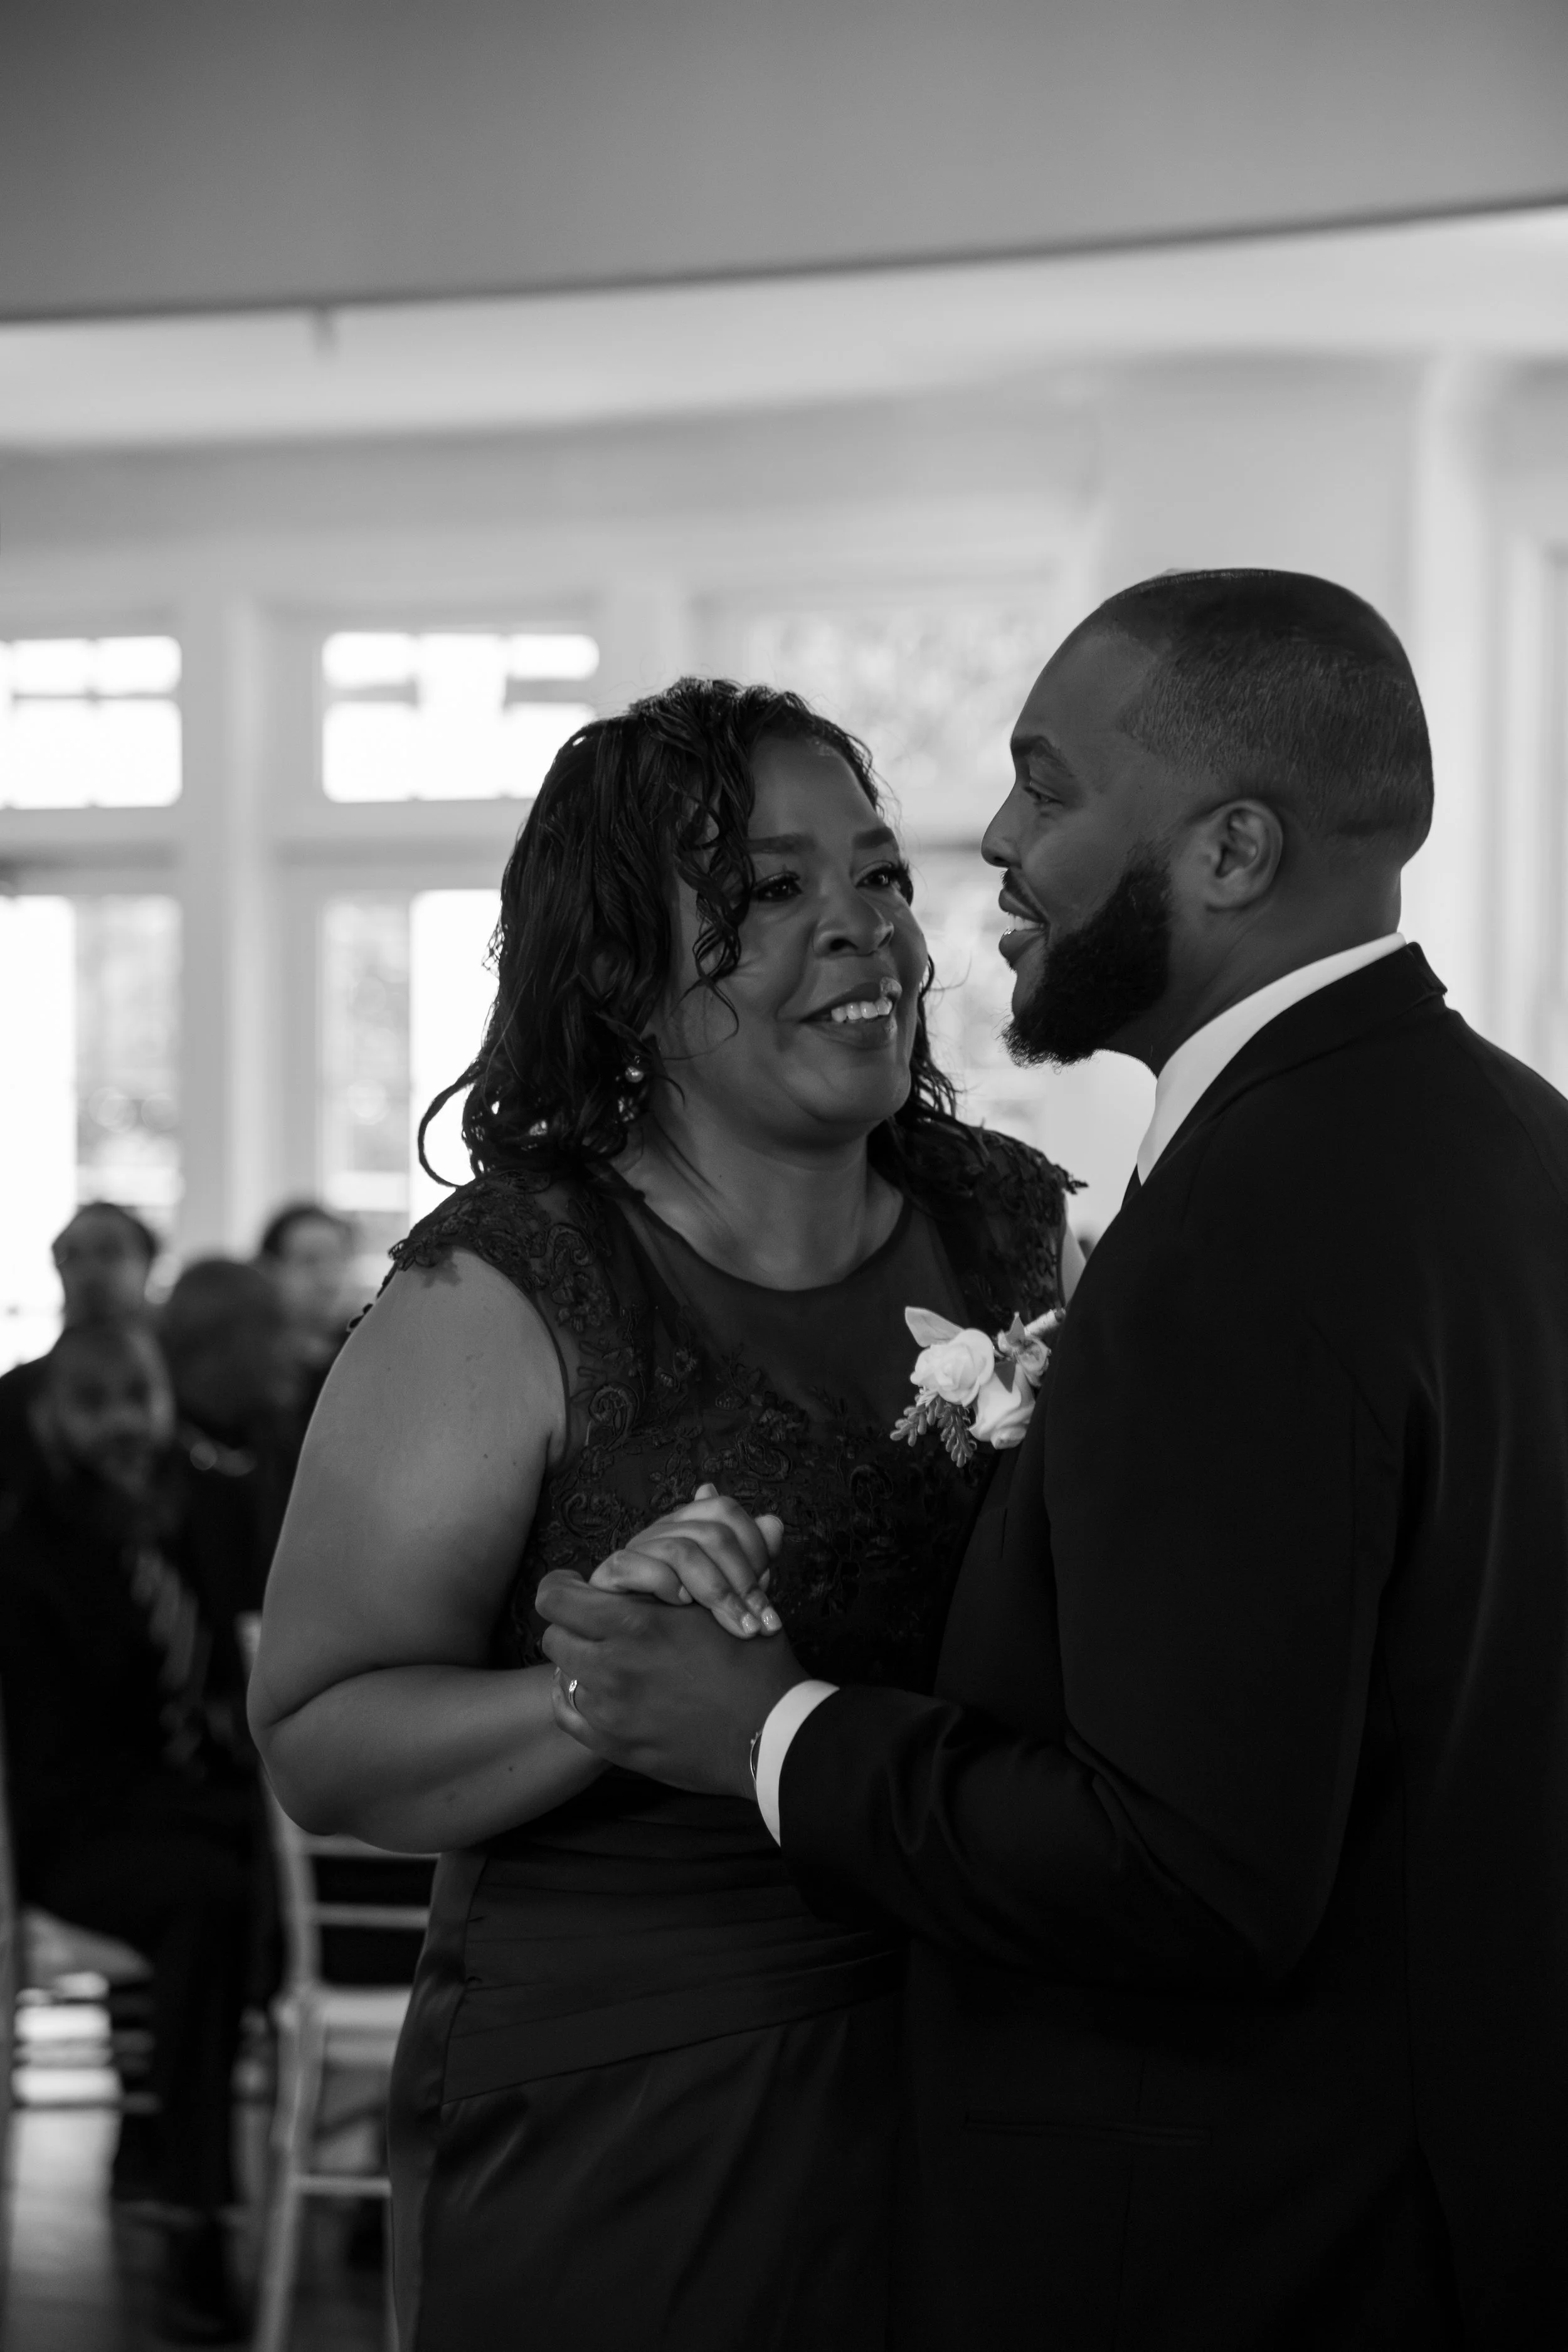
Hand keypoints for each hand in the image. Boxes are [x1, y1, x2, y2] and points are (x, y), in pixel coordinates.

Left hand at [539, 1572, 806, 1796]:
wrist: (772, 1735)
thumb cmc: (755, 1662)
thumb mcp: (728, 1598)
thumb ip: (698, 1554)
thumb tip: (706, 1485)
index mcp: (635, 1625)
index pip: (556, 1598)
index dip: (562, 1588)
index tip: (575, 1587)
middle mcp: (611, 1668)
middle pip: (554, 1637)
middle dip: (573, 1626)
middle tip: (597, 1624)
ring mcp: (609, 1712)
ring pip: (564, 1675)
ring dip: (582, 1663)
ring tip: (611, 1659)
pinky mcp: (614, 1747)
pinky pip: (569, 1715)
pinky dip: (580, 1700)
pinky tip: (604, 1694)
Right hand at [588, 1485, 785, 1639]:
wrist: (645, 1659)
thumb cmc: (694, 1624)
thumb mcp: (732, 1594)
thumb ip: (754, 1561)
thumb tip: (773, 1524)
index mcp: (691, 1524)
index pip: (725, 1509)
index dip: (755, 1547)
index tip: (767, 1599)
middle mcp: (663, 1529)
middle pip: (711, 1531)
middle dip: (742, 1581)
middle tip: (757, 1624)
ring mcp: (636, 1549)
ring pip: (681, 1550)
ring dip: (715, 1591)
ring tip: (735, 1626)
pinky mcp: (609, 1574)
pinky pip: (634, 1564)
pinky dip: (664, 1584)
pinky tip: (681, 1606)